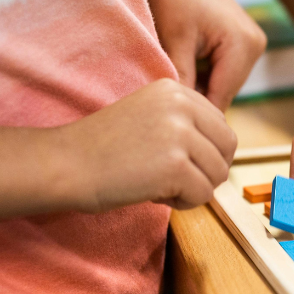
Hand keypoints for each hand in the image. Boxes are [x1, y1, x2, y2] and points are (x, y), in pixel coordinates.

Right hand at [62, 79, 236, 210]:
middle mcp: (181, 105)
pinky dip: (183, 203)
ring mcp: (180, 134)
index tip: (175, 162)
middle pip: (227, 148)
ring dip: (194, 188)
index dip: (205, 153)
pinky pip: (203, 195)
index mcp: (175, 89)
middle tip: (173, 179)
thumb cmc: (102, 149)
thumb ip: (184, 123)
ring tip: (160, 185)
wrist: (65, 164)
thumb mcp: (148, 117)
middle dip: (206, 170)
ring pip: (218, 173)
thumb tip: (225, 152)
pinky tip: (154, 195)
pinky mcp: (176, 165)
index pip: (221, 126)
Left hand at [143, 0, 266, 110]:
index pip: (221, 98)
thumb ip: (181, 81)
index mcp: (245, 45)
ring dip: (197, 87)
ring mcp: (250, 43)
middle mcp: (255, 45)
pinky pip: (220, 71)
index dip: (196, 115)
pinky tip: (178, 65)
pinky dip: (200, 74)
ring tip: (167, 82)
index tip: (170, 127)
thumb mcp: (174, 41)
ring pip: (221, 84)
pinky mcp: (240, 41)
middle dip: (195, 99)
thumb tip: (182, 118)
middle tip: (163, 104)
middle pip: (223, 93)